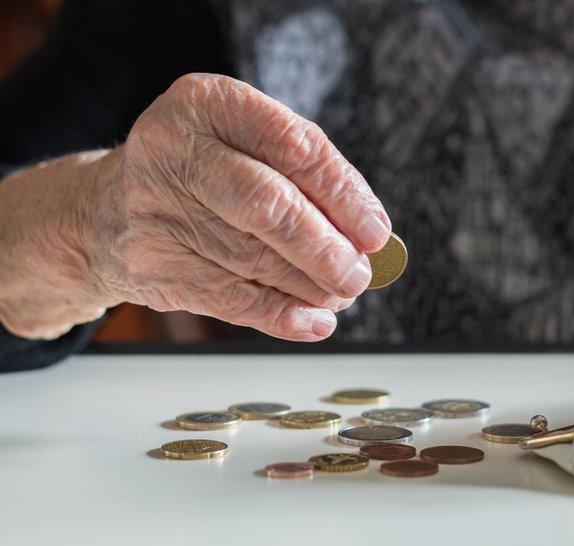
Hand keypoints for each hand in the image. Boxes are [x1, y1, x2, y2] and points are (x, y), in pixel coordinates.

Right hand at [0, 73, 389, 340]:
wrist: (105, 210)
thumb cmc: (203, 172)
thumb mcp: (244, 144)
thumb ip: (305, 175)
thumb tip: (369, 234)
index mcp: (207, 103)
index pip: (293, 146)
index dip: (343, 194)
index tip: (376, 232)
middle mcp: (173, 150)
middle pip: (268, 206)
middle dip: (325, 248)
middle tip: (360, 275)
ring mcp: (154, 210)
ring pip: (253, 259)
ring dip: (310, 285)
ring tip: (342, 293)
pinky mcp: (150, 265)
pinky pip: (230, 298)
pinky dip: (281, 315)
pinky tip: (314, 321)